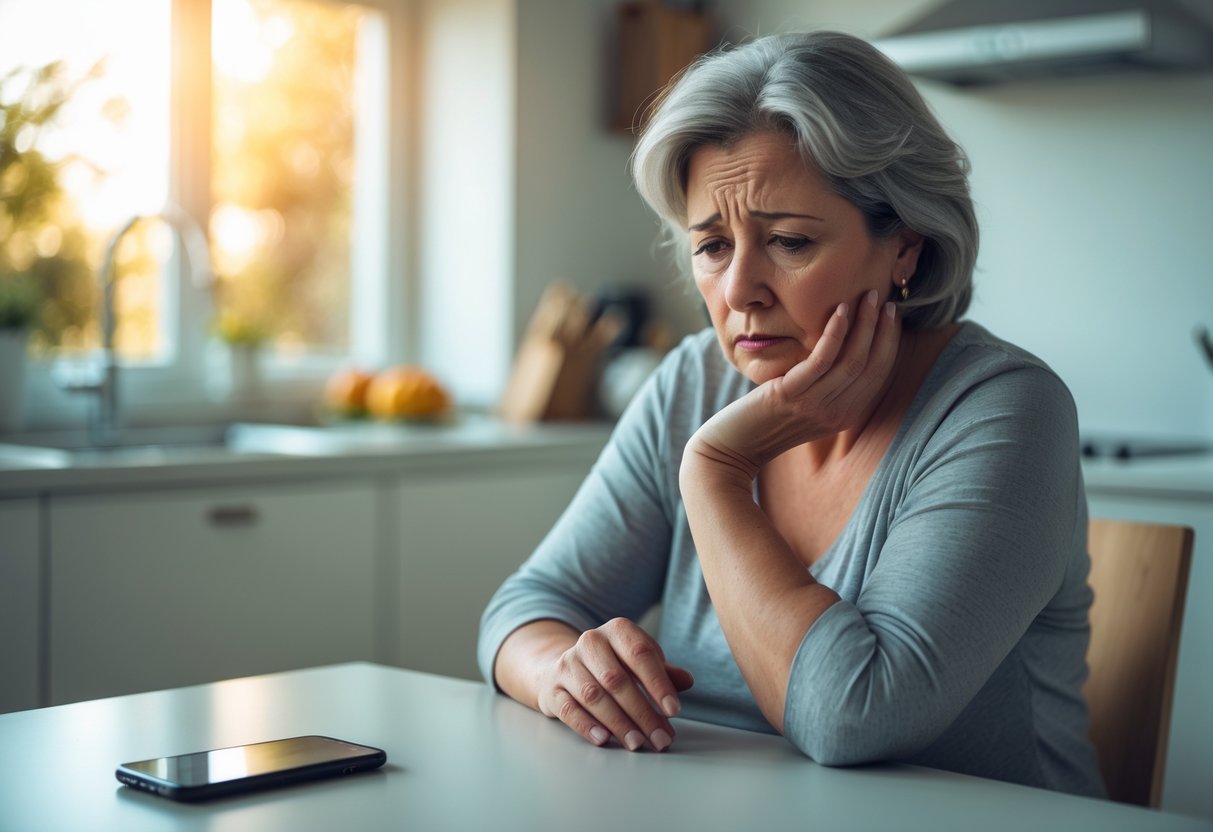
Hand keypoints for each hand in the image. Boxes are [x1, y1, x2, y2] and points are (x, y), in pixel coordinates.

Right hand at [535, 618, 693, 751]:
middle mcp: (590, 642)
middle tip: (660, 738)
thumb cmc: (612, 665)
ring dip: (618, 723)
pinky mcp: (552, 688)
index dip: (658, 683)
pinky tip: (604, 739)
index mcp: (617, 630)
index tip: (673, 710)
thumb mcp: (638, 662)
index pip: (640, 653)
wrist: (564, 667)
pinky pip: (569, 709)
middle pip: (617, 679)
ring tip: (637, 743)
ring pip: (594, 696)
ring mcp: (567, 665)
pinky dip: (587, 725)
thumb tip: (687, 681)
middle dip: (642, 713)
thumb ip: (663, 672)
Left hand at [685, 288, 900, 480]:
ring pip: (851, 360)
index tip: (892, 315)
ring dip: (863, 324)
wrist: (734, 445)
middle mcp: (836, 414)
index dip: (888, 343)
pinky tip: (840, 311)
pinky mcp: (791, 395)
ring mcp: (815, 406)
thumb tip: (843, 349)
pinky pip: (822, 360)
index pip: (878, 375)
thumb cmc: (766, 419)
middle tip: (882, 298)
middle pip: (870, 366)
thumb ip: (829, 386)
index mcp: (844, 416)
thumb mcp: (806, 406)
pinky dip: (835, 333)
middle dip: (881, 328)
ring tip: (866, 297)